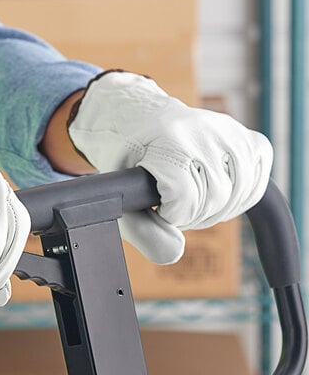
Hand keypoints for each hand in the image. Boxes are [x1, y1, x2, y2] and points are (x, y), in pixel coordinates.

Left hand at [68, 71, 272, 263]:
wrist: (141, 121)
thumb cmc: (127, 161)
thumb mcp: (118, 196)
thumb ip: (140, 231)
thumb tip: (175, 253)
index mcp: (168, 139)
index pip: (186, 198)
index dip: (172, 215)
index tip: (158, 205)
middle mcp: (204, 130)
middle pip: (215, 199)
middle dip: (191, 215)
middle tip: (171, 205)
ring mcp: (231, 134)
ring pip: (239, 196)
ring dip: (215, 210)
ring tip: (190, 199)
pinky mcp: (250, 141)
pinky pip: (257, 186)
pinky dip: (239, 200)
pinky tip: (215, 194)